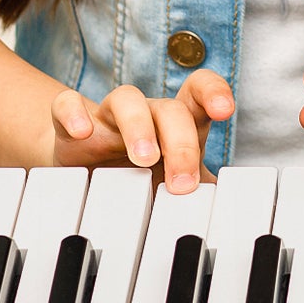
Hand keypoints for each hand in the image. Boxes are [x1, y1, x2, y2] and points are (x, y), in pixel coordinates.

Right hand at [48, 70, 233, 192]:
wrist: (87, 180)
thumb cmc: (142, 178)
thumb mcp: (176, 184)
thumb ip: (204, 192)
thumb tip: (236, 211)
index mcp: (177, 122)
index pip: (198, 91)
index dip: (213, 92)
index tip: (225, 110)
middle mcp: (146, 113)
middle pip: (169, 108)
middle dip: (180, 143)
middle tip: (182, 182)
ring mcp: (110, 117)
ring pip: (126, 98)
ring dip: (138, 126)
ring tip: (144, 158)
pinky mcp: (73, 127)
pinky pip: (67, 104)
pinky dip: (74, 112)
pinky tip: (82, 132)